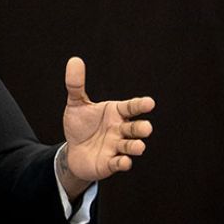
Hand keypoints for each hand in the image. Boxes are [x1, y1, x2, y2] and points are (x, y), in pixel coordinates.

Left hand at [59, 56, 154, 195]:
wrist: (73, 151)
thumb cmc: (80, 125)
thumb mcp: (76, 104)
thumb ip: (76, 85)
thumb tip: (74, 60)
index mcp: (116, 113)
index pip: (131, 107)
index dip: (141, 105)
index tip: (150, 103)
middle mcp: (120, 130)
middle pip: (134, 128)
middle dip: (141, 129)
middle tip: (147, 128)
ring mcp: (116, 147)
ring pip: (130, 147)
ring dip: (135, 147)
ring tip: (139, 146)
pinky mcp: (110, 163)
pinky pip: (119, 163)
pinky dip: (123, 163)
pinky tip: (124, 162)